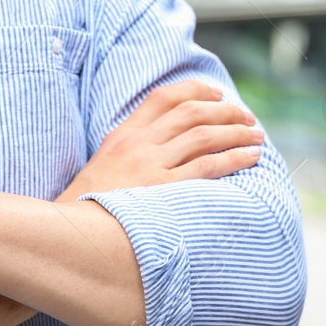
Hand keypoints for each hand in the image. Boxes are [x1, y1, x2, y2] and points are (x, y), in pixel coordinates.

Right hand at [58, 78, 264, 200]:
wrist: (69, 235)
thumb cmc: (86, 208)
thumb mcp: (101, 168)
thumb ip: (128, 153)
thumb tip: (162, 149)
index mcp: (122, 135)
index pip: (163, 98)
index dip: (195, 90)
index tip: (218, 95)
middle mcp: (138, 145)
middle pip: (191, 113)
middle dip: (225, 112)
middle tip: (246, 118)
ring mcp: (150, 166)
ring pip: (204, 136)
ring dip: (236, 133)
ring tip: (256, 136)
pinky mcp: (163, 190)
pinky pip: (207, 167)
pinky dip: (234, 158)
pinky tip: (251, 158)